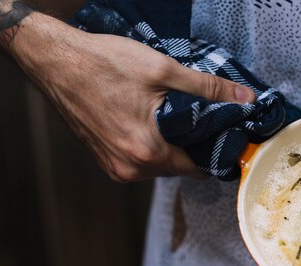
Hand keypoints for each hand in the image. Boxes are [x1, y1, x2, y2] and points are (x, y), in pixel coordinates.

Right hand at [11, 12, 254, 181]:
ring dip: (170, 147)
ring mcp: (114, 167)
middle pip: (179, 167)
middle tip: (200, 120)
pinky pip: (140, 161)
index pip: (198, 169)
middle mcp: (130, 168)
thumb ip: (207, 89)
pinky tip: (150, 122)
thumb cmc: (103, 63)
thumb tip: (245, 99)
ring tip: (173, 118)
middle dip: (192, 147)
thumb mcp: (163, 70)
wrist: (56, 62)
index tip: (225, 137)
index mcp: (147, 151)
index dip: (215, 153)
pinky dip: (150, 147)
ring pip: (159, 165)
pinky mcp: (104, 161)